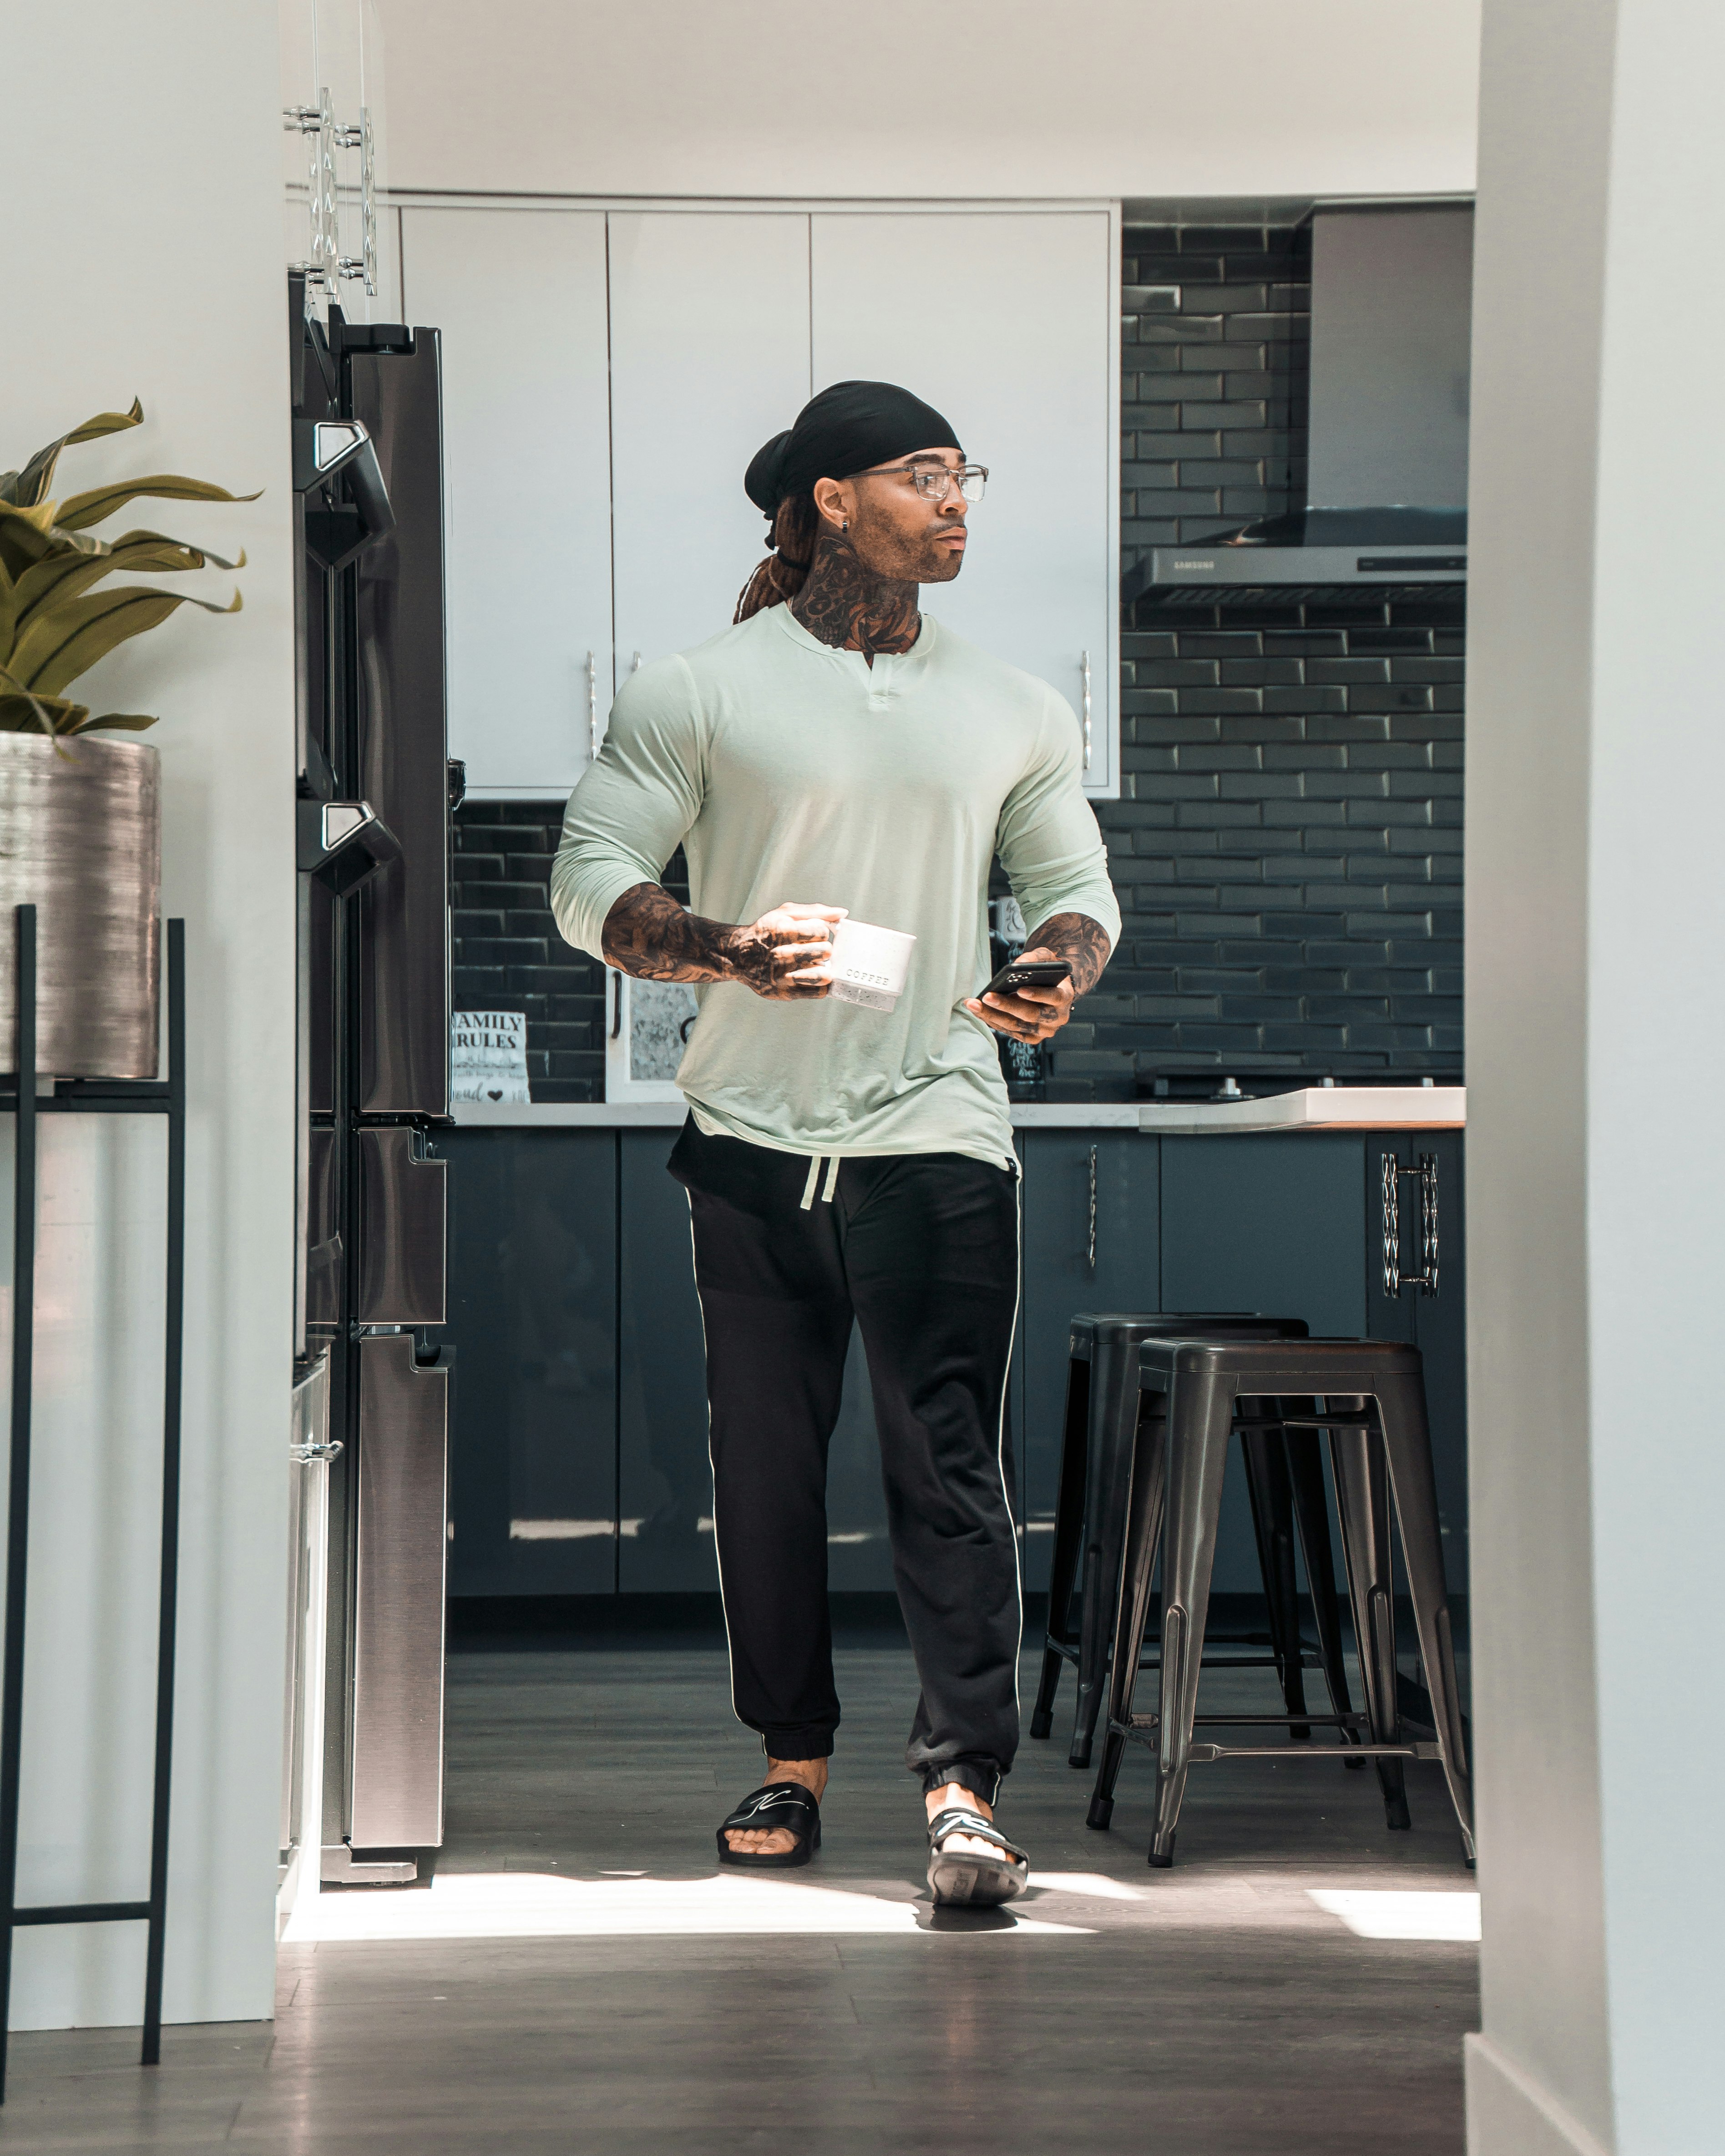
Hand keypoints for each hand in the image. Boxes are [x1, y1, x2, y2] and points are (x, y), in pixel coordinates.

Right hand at [721, 902, 846, 999]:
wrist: (738, 956)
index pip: (821, 931)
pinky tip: (814, 977)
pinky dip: (821, 985)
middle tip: (816, 950)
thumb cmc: (765, 932)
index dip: (821, 932)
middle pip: (824, 952)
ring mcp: (783, 976)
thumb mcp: (785, 914)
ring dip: (825, 969)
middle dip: (824, 950)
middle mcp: (781, 954)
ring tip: (816, 964)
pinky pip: (817, 993)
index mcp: (782, 931)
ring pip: (822, 975)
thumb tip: (842, 913)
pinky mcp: (785, 993)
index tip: (813, 934)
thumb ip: (814, 912)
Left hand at [963, 947, 1076, 1042]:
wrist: (1052, 988)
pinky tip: (979, 1012)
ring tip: (974, 1004)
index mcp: (1065, 996)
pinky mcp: (1032, 1037)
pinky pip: (1011, 1032)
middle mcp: (1058, 1017)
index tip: (1020, 989)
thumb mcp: (1045, 958)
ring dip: (993, 1015)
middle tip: (987, 997)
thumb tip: (1017, 965)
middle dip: (1007, 1006)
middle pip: (1031, 1014)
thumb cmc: (1047, 972)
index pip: (1054, 997)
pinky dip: (994, 1021)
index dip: (1038, 994)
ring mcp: (1044, 1030)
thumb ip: (1034, 958)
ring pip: (1017, 1026)